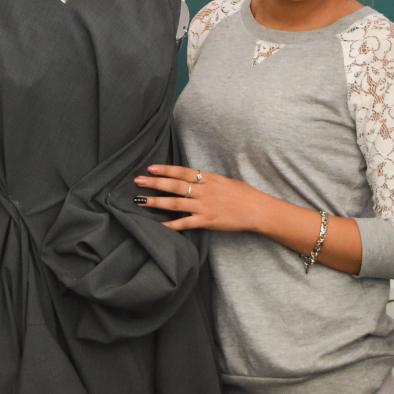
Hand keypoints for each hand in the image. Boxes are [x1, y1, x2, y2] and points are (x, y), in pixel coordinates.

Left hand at [134, 165, 262, 231]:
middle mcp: (203, 191)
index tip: (151, 168)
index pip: (182, 172)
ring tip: (140, 201)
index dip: (166, 169)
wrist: (256, 209)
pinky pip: (184, 223)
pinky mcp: (206, 221)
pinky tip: (157, 226)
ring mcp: (203, 206)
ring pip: (175, 203)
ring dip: (156, 202)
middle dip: (154, 183)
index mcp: (208, 179)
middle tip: (137, 181)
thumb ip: (209, 180)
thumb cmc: (244, 194)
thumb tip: (196, 179)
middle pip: (174, 185)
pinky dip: (170, 225)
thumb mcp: (225, 181)